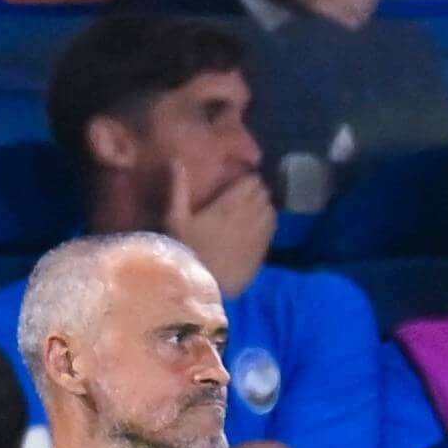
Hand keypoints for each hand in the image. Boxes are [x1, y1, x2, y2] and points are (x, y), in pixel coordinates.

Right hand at [163, 158, 277, 298]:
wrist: (198, 286)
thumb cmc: (185, 249)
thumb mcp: (175, 218)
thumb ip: (178, 188)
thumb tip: (176, 160)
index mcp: (229, 204)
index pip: (252, 181)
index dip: (247, 180)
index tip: (239, 184)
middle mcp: (249, 216)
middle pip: (264, 194)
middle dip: (256, 192)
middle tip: (245, 197)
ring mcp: (258, 236)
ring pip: (271, 211)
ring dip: (263, 208)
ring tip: (252, 212)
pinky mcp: (262, 252)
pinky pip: (271, 231)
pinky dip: (266, 226)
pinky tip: (255, 230)